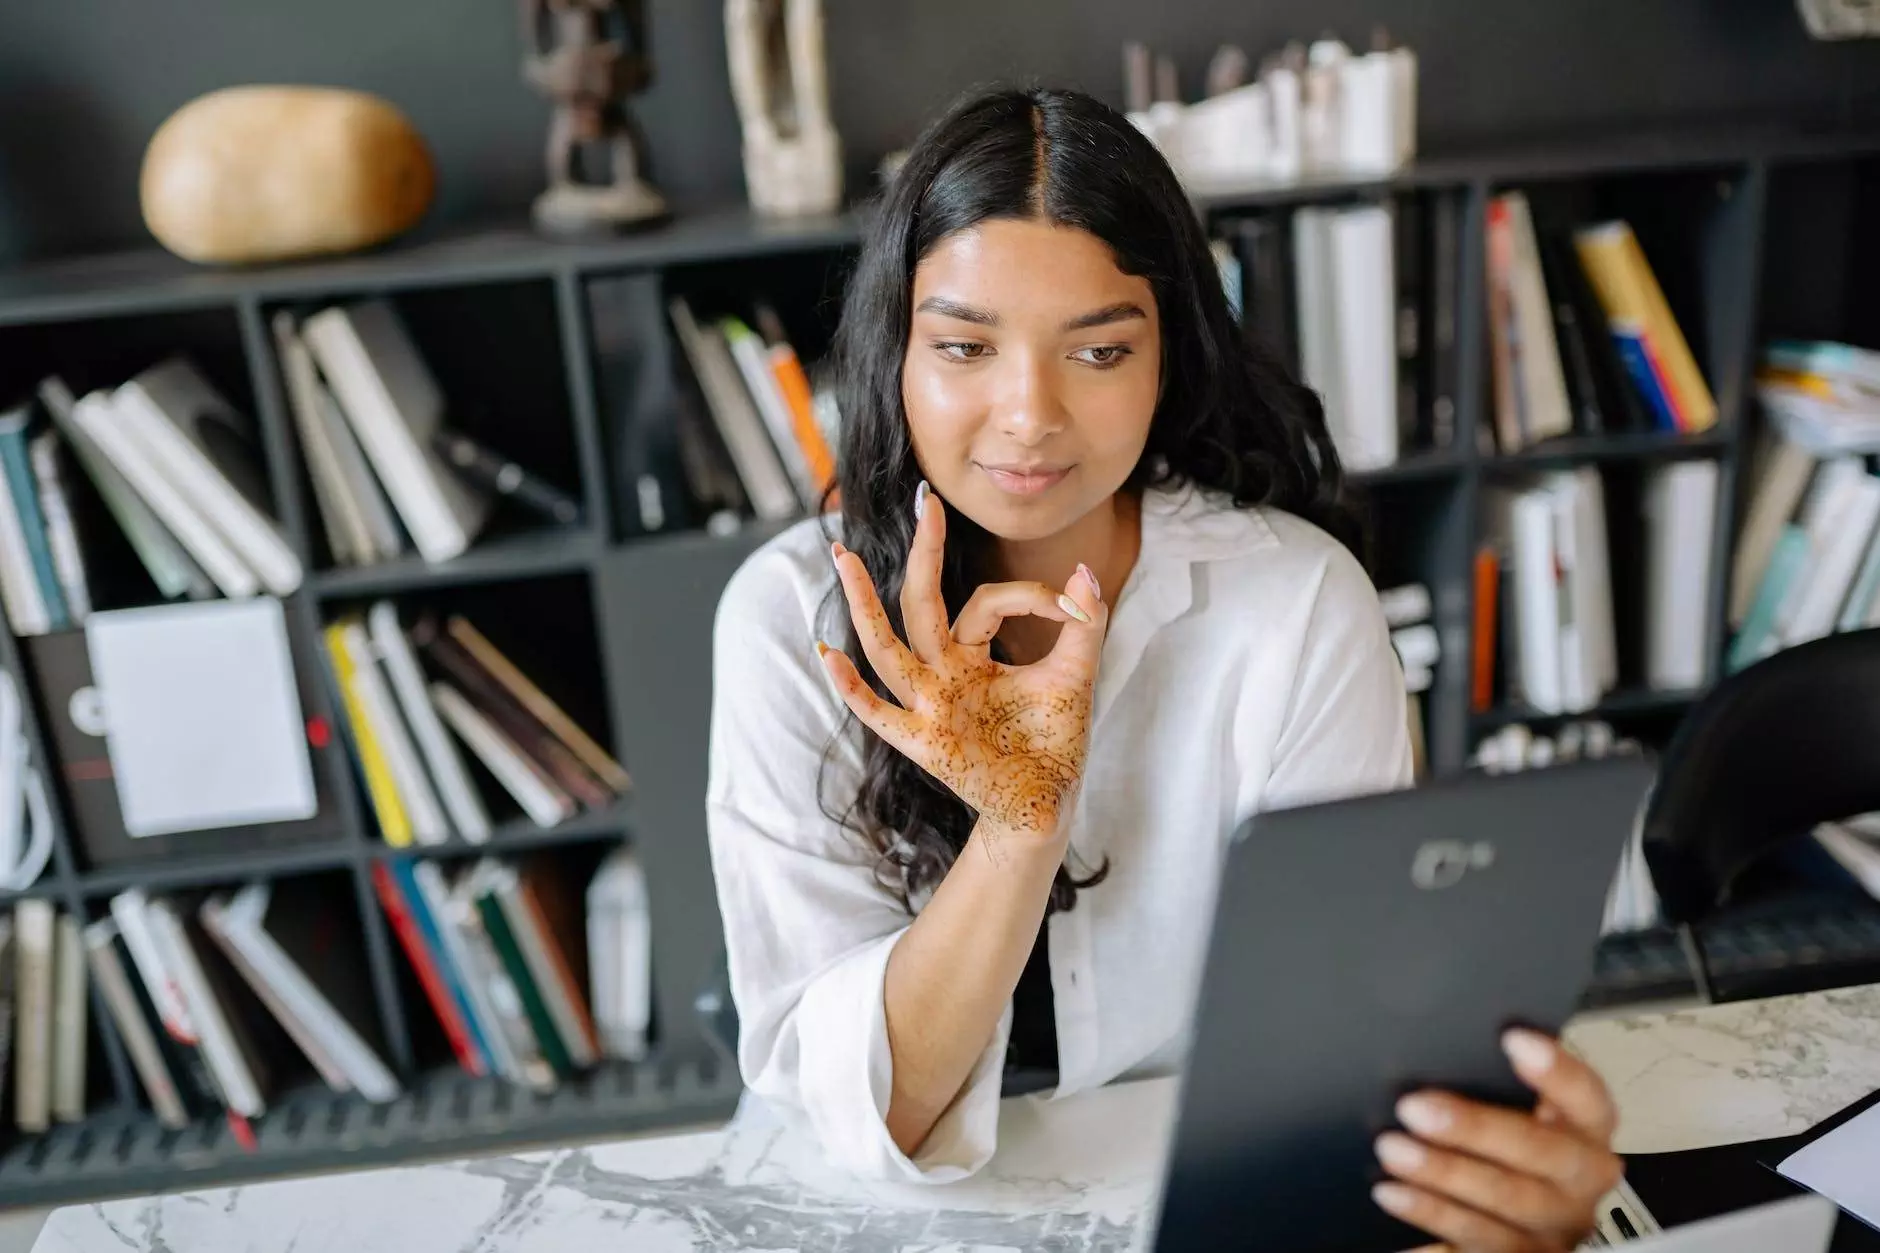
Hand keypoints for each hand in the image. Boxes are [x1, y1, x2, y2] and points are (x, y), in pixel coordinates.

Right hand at [818, 484, 1108, 841]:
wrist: (1047, 802)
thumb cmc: (1052, 741)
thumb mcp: (1074, 675)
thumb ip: (1083, 625)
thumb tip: (1087, 569)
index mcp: (972, 654)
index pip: (983, 602)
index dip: (1030, 595)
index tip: (1072, 605)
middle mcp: (942, 672)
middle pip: (921, 602)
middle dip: (923, 551)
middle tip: (925, 499)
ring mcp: (928, 704)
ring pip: (887, 645)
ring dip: (863, 602)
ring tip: (841, 555)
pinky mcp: (924, 741)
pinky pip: (878, 712)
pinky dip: (853, 686)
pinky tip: (829, 654)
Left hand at [1373, 1029, 1622, 1251]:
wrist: (1519, 1220)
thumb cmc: (1509, 1148)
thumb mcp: (1514, 1113)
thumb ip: (1496, 1085)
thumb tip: (1444, 1051)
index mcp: (1587, 1134)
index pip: (1589, 1097)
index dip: (1558, 1070)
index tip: (1513, 1038)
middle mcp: (1580, 1184)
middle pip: (1542, 1154)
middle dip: (1474, 1128)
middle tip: (1414, 1107)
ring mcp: (1554, 1228)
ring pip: (1504, 1202)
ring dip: (1443, 1174)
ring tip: (1392, 1150)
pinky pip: (1476, 1242)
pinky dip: (1430, 1216)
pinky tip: (1394, 1195)